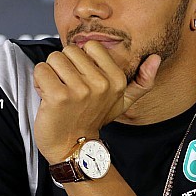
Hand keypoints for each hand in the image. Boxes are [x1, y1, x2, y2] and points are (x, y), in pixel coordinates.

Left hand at [33, 41, 160, 162]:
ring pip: (54, 58)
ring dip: (50, 75)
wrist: (72, 149)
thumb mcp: (122, 102)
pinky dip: (40, 82)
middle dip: (64, 67)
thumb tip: (156, 58)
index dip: (81, 61)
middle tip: (68, 89)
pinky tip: (48, 97)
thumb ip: (141, 82)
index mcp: (117, 80)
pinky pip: (41, 70)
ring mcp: (81, 90)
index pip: (90, 46)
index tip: (83, 80)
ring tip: (57, 93)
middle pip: (69, 51)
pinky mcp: (59, 96)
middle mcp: (101, 84)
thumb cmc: (93, 120)